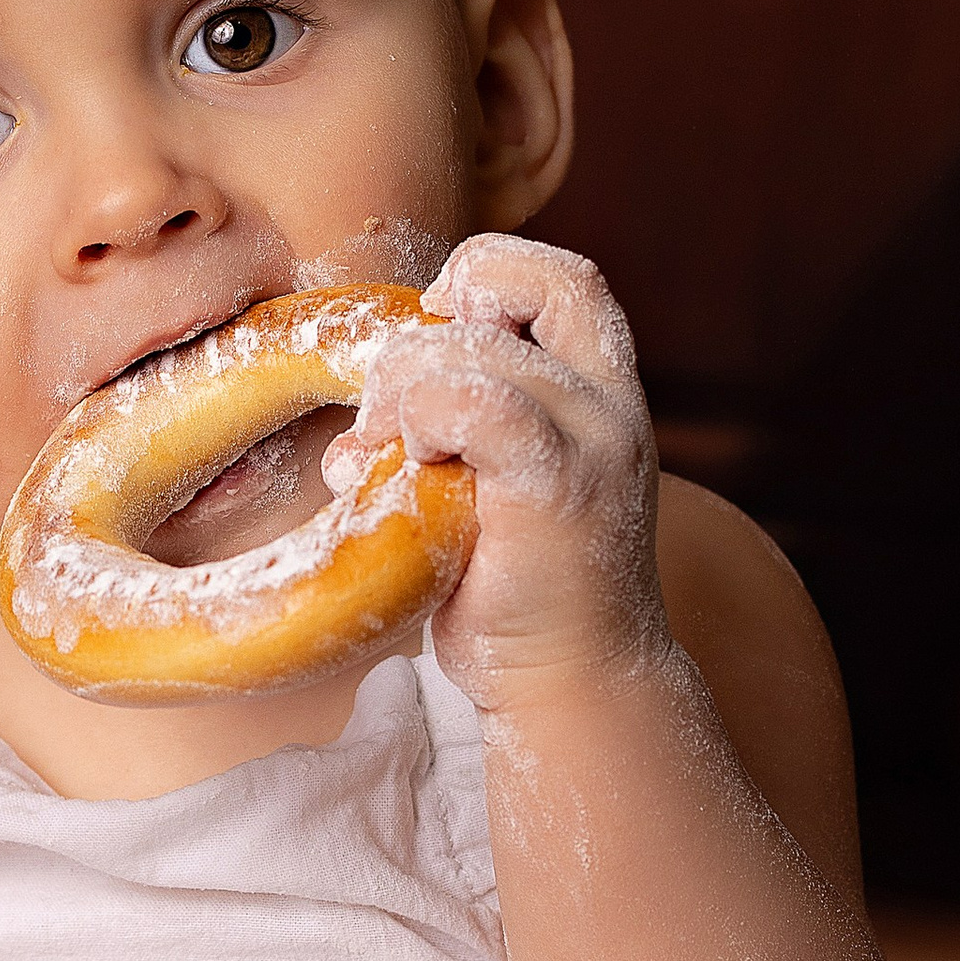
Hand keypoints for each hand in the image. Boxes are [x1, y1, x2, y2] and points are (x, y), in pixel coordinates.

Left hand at [326, 233, 666, 709]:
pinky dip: (424, 420)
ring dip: (401, 394)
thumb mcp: (489, 485)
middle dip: (415, 346)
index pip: (557, 275)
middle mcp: (609, 402)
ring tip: (390, 462)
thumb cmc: (517, 589)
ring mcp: (592, 441)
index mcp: (600, 389)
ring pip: (470, 349)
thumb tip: (350, 442)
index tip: (436, 345)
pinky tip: (412, 473)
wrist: (572, 685)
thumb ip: (450, 430)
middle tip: (387, 428)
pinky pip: (477, 405)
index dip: (485, 277)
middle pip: (504, 292)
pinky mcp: (558, 487)